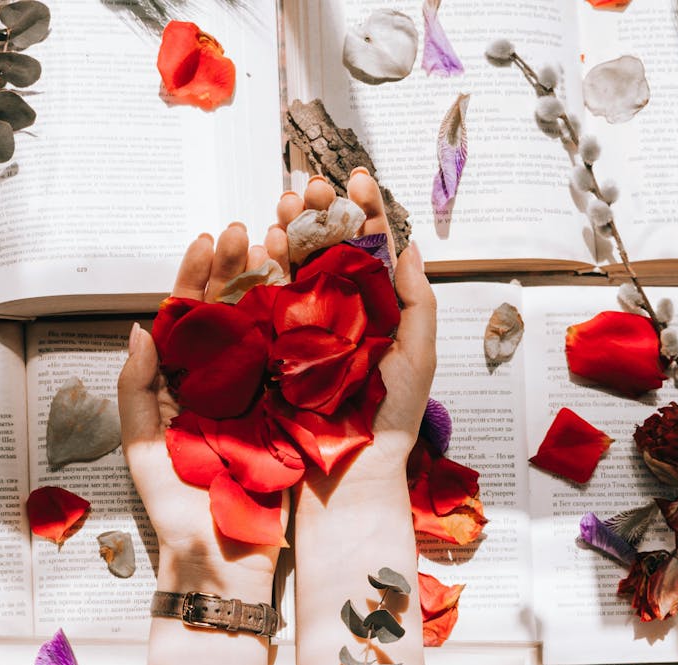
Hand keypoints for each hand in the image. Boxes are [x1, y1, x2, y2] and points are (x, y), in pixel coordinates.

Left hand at [117, 223, 284, 598]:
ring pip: (259, 327)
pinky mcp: (285, 412)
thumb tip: (142, 329)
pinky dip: (297, 326)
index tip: (205, 241)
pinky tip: (306, 292)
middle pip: (224, 312)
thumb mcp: (144, 449)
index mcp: (177, 385)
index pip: (184, 318)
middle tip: (244, 230)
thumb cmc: (177, 510)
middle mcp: (216, 382)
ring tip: (276, 245)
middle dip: (232, 268)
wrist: (224, 561)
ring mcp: (253, 394)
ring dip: (267, 285)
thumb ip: (137, 389)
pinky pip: (290, 362)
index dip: (193, 278)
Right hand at [273, 172, 437, 497]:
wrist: (349, 473)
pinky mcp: (267, 345)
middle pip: (323, 247)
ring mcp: (298, 326)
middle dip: (318, 211)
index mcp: (372, 309)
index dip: (363, 211)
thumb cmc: (390, 420)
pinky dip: (260, 266)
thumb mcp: (417, 356)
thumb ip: (418, 303)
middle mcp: (333, 311)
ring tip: (287, 205)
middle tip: (313, 186)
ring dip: (288, 228)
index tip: (357, 178)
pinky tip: (263, 244)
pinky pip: (261, 298)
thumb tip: (412, 247)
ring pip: (290, 263)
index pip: (368, 248)